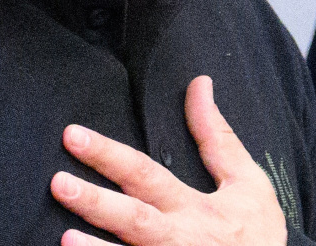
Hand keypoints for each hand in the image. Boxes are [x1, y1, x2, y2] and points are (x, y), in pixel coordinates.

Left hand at [50, 76, 287, 245]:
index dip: (108, 155)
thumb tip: (199, 85)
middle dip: (95, 202)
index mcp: (193, 208)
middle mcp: (178, 240)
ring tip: (64, 237)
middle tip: (58, 182)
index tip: (73, 135)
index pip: (144, 174)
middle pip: (132, 219)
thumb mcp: (247, 183)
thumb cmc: (257, 235)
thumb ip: (216, 136)